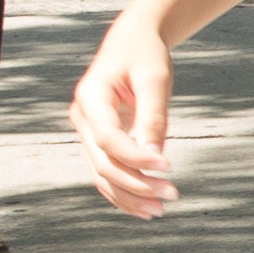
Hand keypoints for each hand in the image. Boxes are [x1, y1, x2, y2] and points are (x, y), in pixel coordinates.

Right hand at [72, 16, 181, 216]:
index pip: (109, 139)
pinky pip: (104, 171)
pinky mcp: (97, 140)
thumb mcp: (154, 78)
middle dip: (136, 183)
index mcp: (90, 97)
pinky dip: (122, 192)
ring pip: (100, 174)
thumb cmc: (145, 55)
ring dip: (128, 195)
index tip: (168, 167)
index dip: (136, 157)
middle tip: (172, 195)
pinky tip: (144, 207)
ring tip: (159, 210)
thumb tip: (156, 157)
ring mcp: (86, 131)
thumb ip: (153, 116)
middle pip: (103, 162)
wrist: (132, 42)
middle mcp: (82, 117)